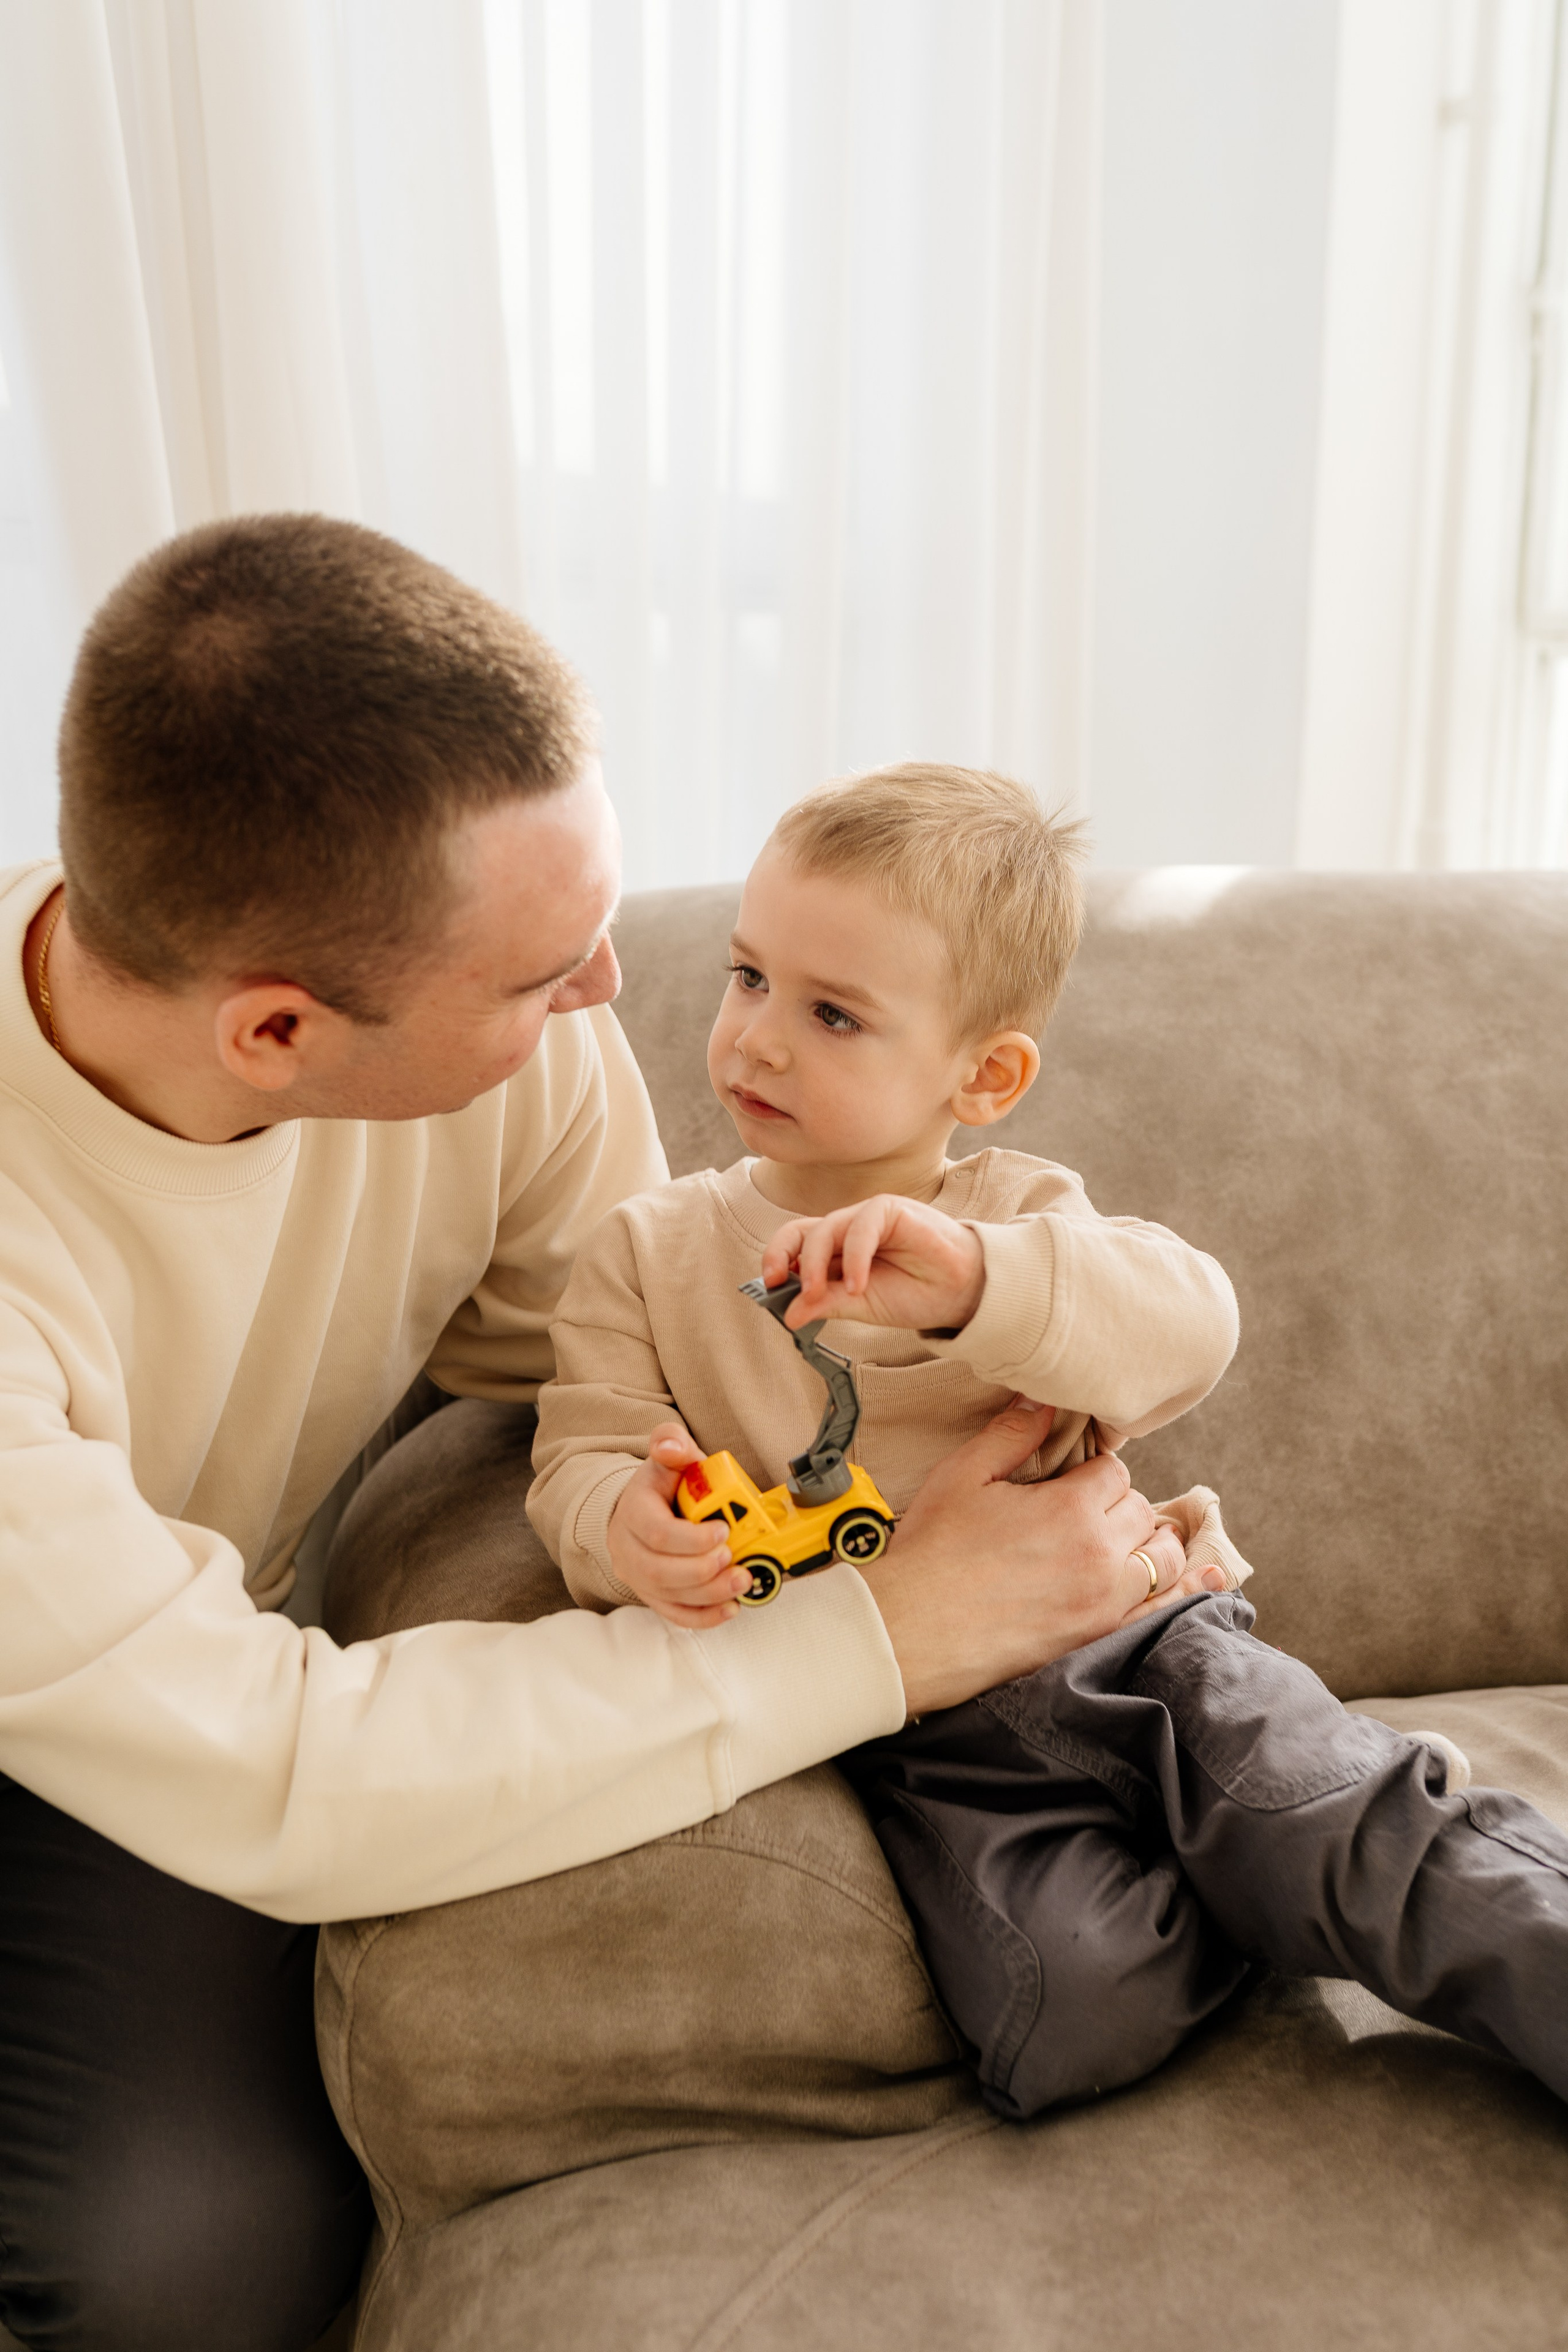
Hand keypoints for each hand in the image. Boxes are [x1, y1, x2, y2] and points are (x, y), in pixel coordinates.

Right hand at [606, 1423, 754, 1628]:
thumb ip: (671, 1442)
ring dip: (709, 1593)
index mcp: (633, 1510)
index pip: (657, 1532)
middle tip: (734, 1559)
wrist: (645, 1507)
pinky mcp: (652, 1594)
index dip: (692, 1538)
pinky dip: (703, 1616)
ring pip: (668, 1595)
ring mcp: (637, 1575)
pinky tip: (730, 1607)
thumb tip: (671, 1448)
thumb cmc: (662, 1482)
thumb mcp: (668, 1454)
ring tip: (742, 1580)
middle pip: (659, 1571)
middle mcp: (628, 1547)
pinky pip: (674, 1613)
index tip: (723, 1530)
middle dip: (702, 1570)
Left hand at [761, 1195, 985, 1332]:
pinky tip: (860, 1284)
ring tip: (823, 1295)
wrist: (959, 1292)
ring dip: (818, 1265)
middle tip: (784, 1289)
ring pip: (826, 1228)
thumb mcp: (861, 1306)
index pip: (794, 1244)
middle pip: (801, 1232)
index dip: (776, 1259)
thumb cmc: (914, 1293)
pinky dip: (855, 1257)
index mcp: (835, 1251)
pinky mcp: (891, 1209)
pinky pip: (861, 1226)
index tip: (769, 1286)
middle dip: (785, 1259)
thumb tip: (789, 1315)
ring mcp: (867, 1217)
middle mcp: (846, 1230)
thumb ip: (826, 1305)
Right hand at [856, 1398, 1226, 1715]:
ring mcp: (1105, 1602)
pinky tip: (1206, 1578)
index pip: (1113, 1472)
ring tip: (1133, 1538)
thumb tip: (1044, 1398)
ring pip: (1160, 1557)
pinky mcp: (1100, 1638)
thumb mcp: (964, 1476)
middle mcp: (1100, 1556)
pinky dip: (1188, 1591)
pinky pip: (1163, 1611)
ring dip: (1150, 1542)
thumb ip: (1012, 1434)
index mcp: (1070, 1509)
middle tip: (1083, 1510)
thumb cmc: (931, 1553)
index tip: (1069, 1480)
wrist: (910, 1632)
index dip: (1091, 1471)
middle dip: (1118, 1505)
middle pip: (1140, 1512)